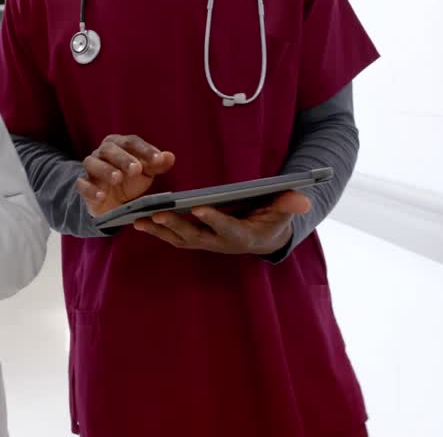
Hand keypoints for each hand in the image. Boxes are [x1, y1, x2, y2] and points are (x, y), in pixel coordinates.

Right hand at [76, 135, 175, 216]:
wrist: (112, 200)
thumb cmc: (130, 179)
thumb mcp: (147, 172)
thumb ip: (158, 164)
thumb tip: (170, 156)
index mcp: (119, 144)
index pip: (132, 142)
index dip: (145, 150)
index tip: (159, 160)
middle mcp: (102, 152)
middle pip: (110, 149)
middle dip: (123, 158)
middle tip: (136, 169)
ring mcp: (91, 168)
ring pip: (93, 163)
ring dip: (106, 170)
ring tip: (118, 178)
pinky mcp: (83, 185)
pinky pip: (82, 184)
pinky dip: (90, 189)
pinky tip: (101, 195)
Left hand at [133, 191, 310, 254]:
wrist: (264, 239)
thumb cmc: (273, 220)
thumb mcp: (284, 212)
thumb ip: (289, 205)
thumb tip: (303, 199)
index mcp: (241, 236)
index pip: (226, 228)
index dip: (213, 219)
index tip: (199, 209)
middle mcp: (219, 243)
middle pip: (196, 236)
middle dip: (176, 226)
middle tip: (159, 214)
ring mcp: (205, 243)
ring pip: (179, 239)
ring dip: (160, 231)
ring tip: (139, 220)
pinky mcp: (195, 240)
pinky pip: (173, 238)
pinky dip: (156, 231)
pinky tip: (138, 221)